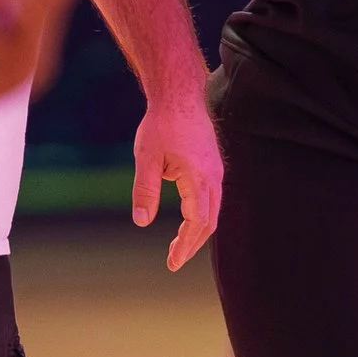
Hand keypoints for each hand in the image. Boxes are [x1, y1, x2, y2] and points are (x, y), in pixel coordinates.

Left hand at [132, 93, 221, 271]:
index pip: (197, 222)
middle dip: (192, 244)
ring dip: (197, 231)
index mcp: (199, 177)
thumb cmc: (162, 123)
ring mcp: (216, 171)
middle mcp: (213, 177)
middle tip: (172, 261)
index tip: (172, 262)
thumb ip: (145, 190)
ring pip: (213, 212)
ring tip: (177, 246)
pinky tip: (186, 220)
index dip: (185, 245)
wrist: (180, 94)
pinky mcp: (213, 166)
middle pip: (209, 222)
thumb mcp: (146, 157)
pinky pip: (211, 199)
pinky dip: (200, 216)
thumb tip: (141, 221)